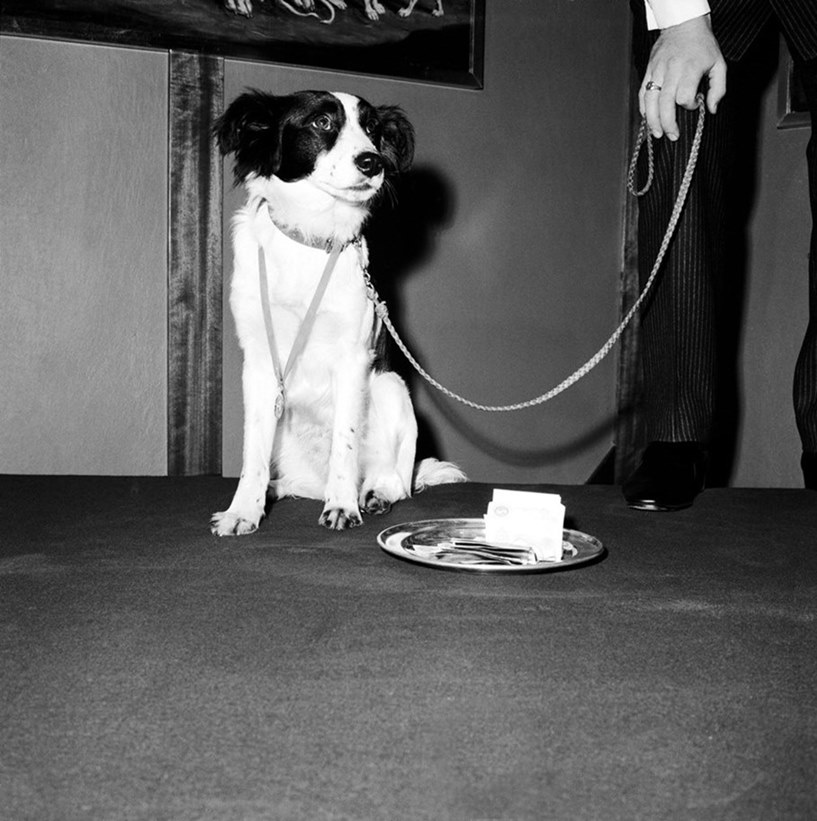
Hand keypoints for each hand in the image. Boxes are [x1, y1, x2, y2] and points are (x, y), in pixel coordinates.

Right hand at [640, 14, 726, 140]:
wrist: (683, 25)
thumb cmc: (702, 46)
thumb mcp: (719, 64)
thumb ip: (718, 88)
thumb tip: (711, 110)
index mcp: (690, 68)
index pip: (685, 96)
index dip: (690, 105)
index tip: (695, 104)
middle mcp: (671, 70)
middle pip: (665, 102)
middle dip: (667, 123)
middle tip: (672, 136)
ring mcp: (657, 70)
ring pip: (650, 100)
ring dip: (652, 120)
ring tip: (656, 133)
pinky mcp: (648, 70)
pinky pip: (642, 93)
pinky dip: (644, 108)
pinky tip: (648, 119)